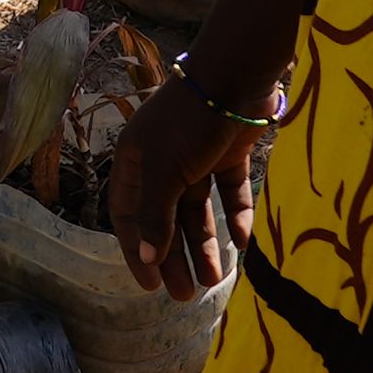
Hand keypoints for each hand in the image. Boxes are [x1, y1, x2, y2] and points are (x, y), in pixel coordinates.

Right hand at [107, 77, 256, 301]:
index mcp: (136, 161)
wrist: (236, 77)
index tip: (150, 284)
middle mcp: (162, 161)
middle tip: (185, 295)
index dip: (137, 250)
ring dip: (206, 244)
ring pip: (197, 210)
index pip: (129, 215)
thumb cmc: (189, 122)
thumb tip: (146, 256)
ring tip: (216, 278)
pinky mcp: (227, 153)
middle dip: (174, 256)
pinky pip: (229, 192)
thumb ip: (156, 215)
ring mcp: (196, 157)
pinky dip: (235, 215)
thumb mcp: (166, 171)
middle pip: (165, 218)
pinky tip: (243, 241)